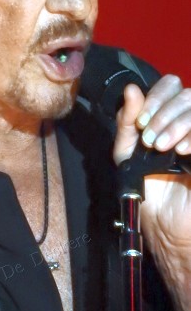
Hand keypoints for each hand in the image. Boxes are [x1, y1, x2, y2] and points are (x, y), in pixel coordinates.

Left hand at [113, 74, 190, 260]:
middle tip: (150, 140)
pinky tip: (182, 150)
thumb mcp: (126, 152)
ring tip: (162, 147)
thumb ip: (127, 121)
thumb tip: (132, 89)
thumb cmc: (146, 188)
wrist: (165, 225)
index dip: (155, 97)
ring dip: (176, 124)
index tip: (141, 123)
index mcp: (168, 116)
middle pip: (186, 94)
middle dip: (163, 113)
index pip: (170, 85)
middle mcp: (188, 122)